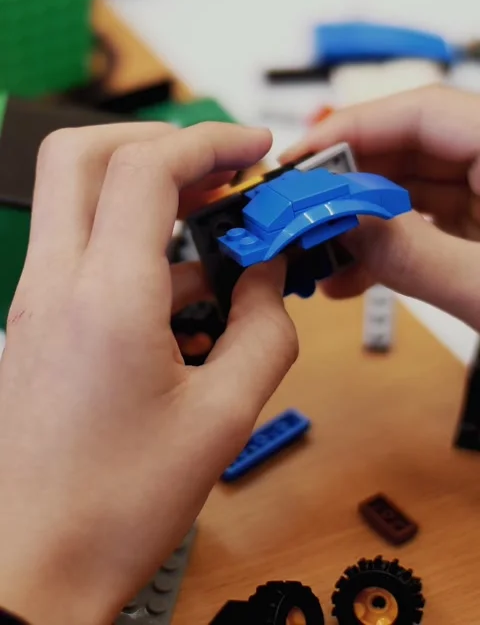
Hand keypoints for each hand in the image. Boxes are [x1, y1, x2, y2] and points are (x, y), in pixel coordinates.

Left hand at [0, 121, 297, 624]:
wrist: (33, 565)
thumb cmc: (114, 505)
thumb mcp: (223, 418)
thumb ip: (263, 329)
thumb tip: (266, 275)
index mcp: (106, 298)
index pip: (146, 167)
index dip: (208, 141)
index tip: (253, 149)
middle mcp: (57, 283)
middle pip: (82, 153)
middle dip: (158, 141)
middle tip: (216, 169)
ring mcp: (37, 299)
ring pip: (79, 197)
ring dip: (148, 194)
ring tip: (212, 231)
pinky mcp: (37, 320)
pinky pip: (83, 249)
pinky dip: (134, 244)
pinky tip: (183, 291)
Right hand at [281, 84, 479, 330]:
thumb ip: (412, 255)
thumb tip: (342, 225)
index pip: (424, 110)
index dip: (354, 128)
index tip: (299, 158)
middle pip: (411, 146)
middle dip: (348, 181)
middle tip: (297, 208)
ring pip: (413, 188)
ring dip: (360, 220)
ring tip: (316, 251)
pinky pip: (426, 223)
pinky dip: (387, 246)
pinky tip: (350, 276)